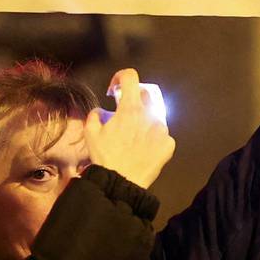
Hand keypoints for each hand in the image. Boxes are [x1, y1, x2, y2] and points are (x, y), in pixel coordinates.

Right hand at [84, 69, 176, 190]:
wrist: (121, 183)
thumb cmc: (105, 157)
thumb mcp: (90, 133)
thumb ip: (94, 115)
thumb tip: (100, 111)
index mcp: (130, 108)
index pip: (130, 76)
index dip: (121, 77)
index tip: (115, 89)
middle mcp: (150, 115)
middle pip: (145, 95)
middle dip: (133, 100)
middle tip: (124, 115)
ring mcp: (162, 130)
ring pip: (154, 116)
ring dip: (144, 121)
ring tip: (134, 138)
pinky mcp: (169, 144)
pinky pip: (162, 135)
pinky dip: (153, 138)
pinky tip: (143, 149)